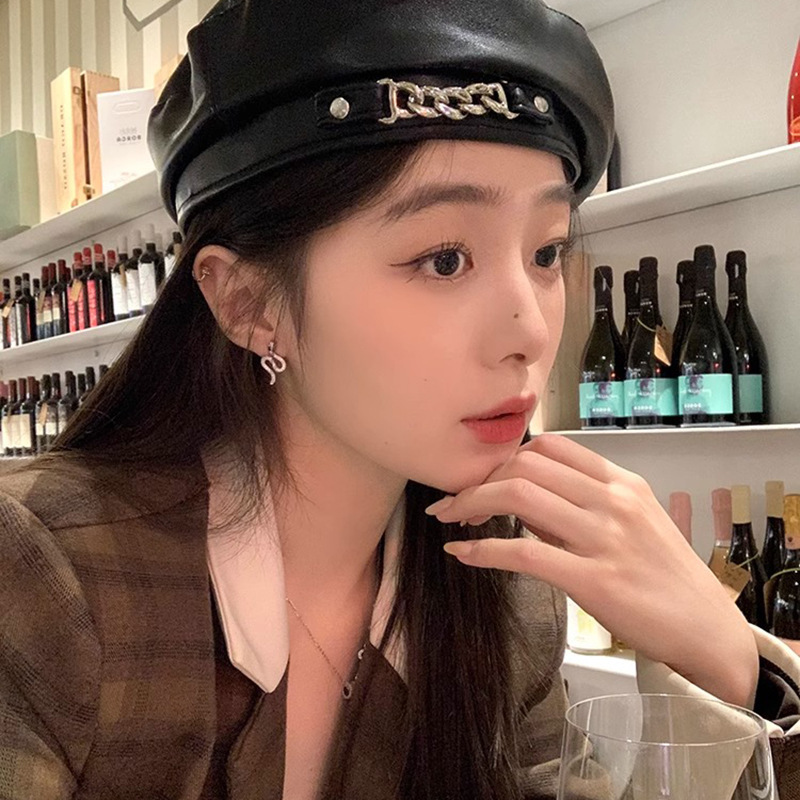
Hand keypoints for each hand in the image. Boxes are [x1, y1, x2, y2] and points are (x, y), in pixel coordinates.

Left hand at [424, 433, 757, 706]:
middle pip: (526, 465)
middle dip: (478, 479)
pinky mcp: (595, 580)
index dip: (505, 457)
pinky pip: (523, 552)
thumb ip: (581, 505)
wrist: (708, 630)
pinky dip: (482, 549)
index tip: (482, 478)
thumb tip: (522, 499)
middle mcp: (613, 501)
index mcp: (621, 483)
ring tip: (449, 519)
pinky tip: (461, 553)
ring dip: (471, 503)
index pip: (550, 446)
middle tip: (455, 502)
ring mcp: (605, 538)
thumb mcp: (632, 523)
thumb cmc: (665, 576)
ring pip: (519, 496)